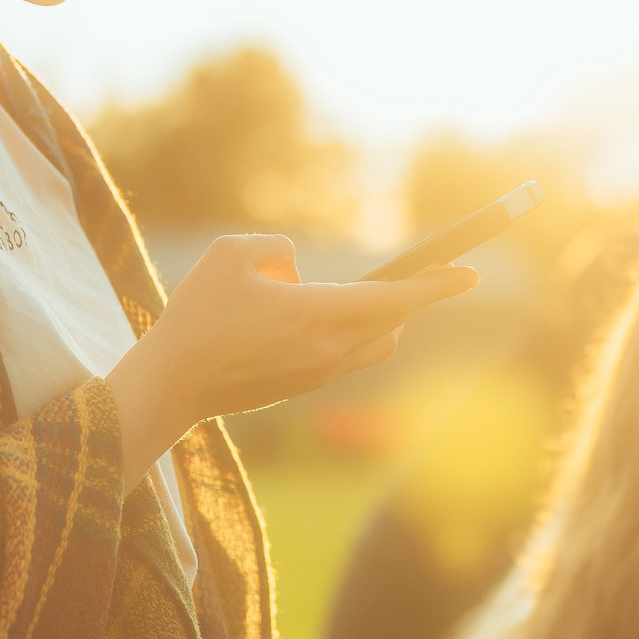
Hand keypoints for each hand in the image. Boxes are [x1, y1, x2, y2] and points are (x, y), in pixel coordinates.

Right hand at [109, 234, 475, 481]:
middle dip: (409, 299)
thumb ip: (273, 248)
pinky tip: (306, 322)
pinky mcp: (298, 391)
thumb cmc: (195, 318)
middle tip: (420, 277)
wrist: (170, 387)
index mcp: (318, 315)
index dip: (436, 285)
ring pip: (371, 346)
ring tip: (352, 299)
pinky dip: (341, 338)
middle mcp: (327, 351)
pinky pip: (341, 360)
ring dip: (376, 321)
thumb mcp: (228, 255)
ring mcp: (315, 376)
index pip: (396, 299)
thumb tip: (296, 269)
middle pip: (392, 325)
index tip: (469, 274)